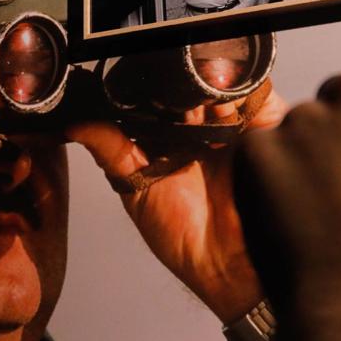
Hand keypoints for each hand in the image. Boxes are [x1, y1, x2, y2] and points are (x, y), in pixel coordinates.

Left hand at [68, 91, 287, 323]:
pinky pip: (255, 91)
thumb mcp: (136, 187)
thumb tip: (75, 124)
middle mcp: (201, 128)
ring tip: (195, 102)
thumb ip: (110, 150)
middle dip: (176, 82)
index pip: (155, 98)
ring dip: (206, 84)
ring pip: (218, 83)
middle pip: (187, 84)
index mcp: (168, 139)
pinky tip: (223, 99)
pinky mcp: (266, 125)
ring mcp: (234, 124)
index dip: (145, 86)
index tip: (134, 78)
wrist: (230, 263)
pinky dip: (239, 86)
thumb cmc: (183, 236)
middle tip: (168, 89)